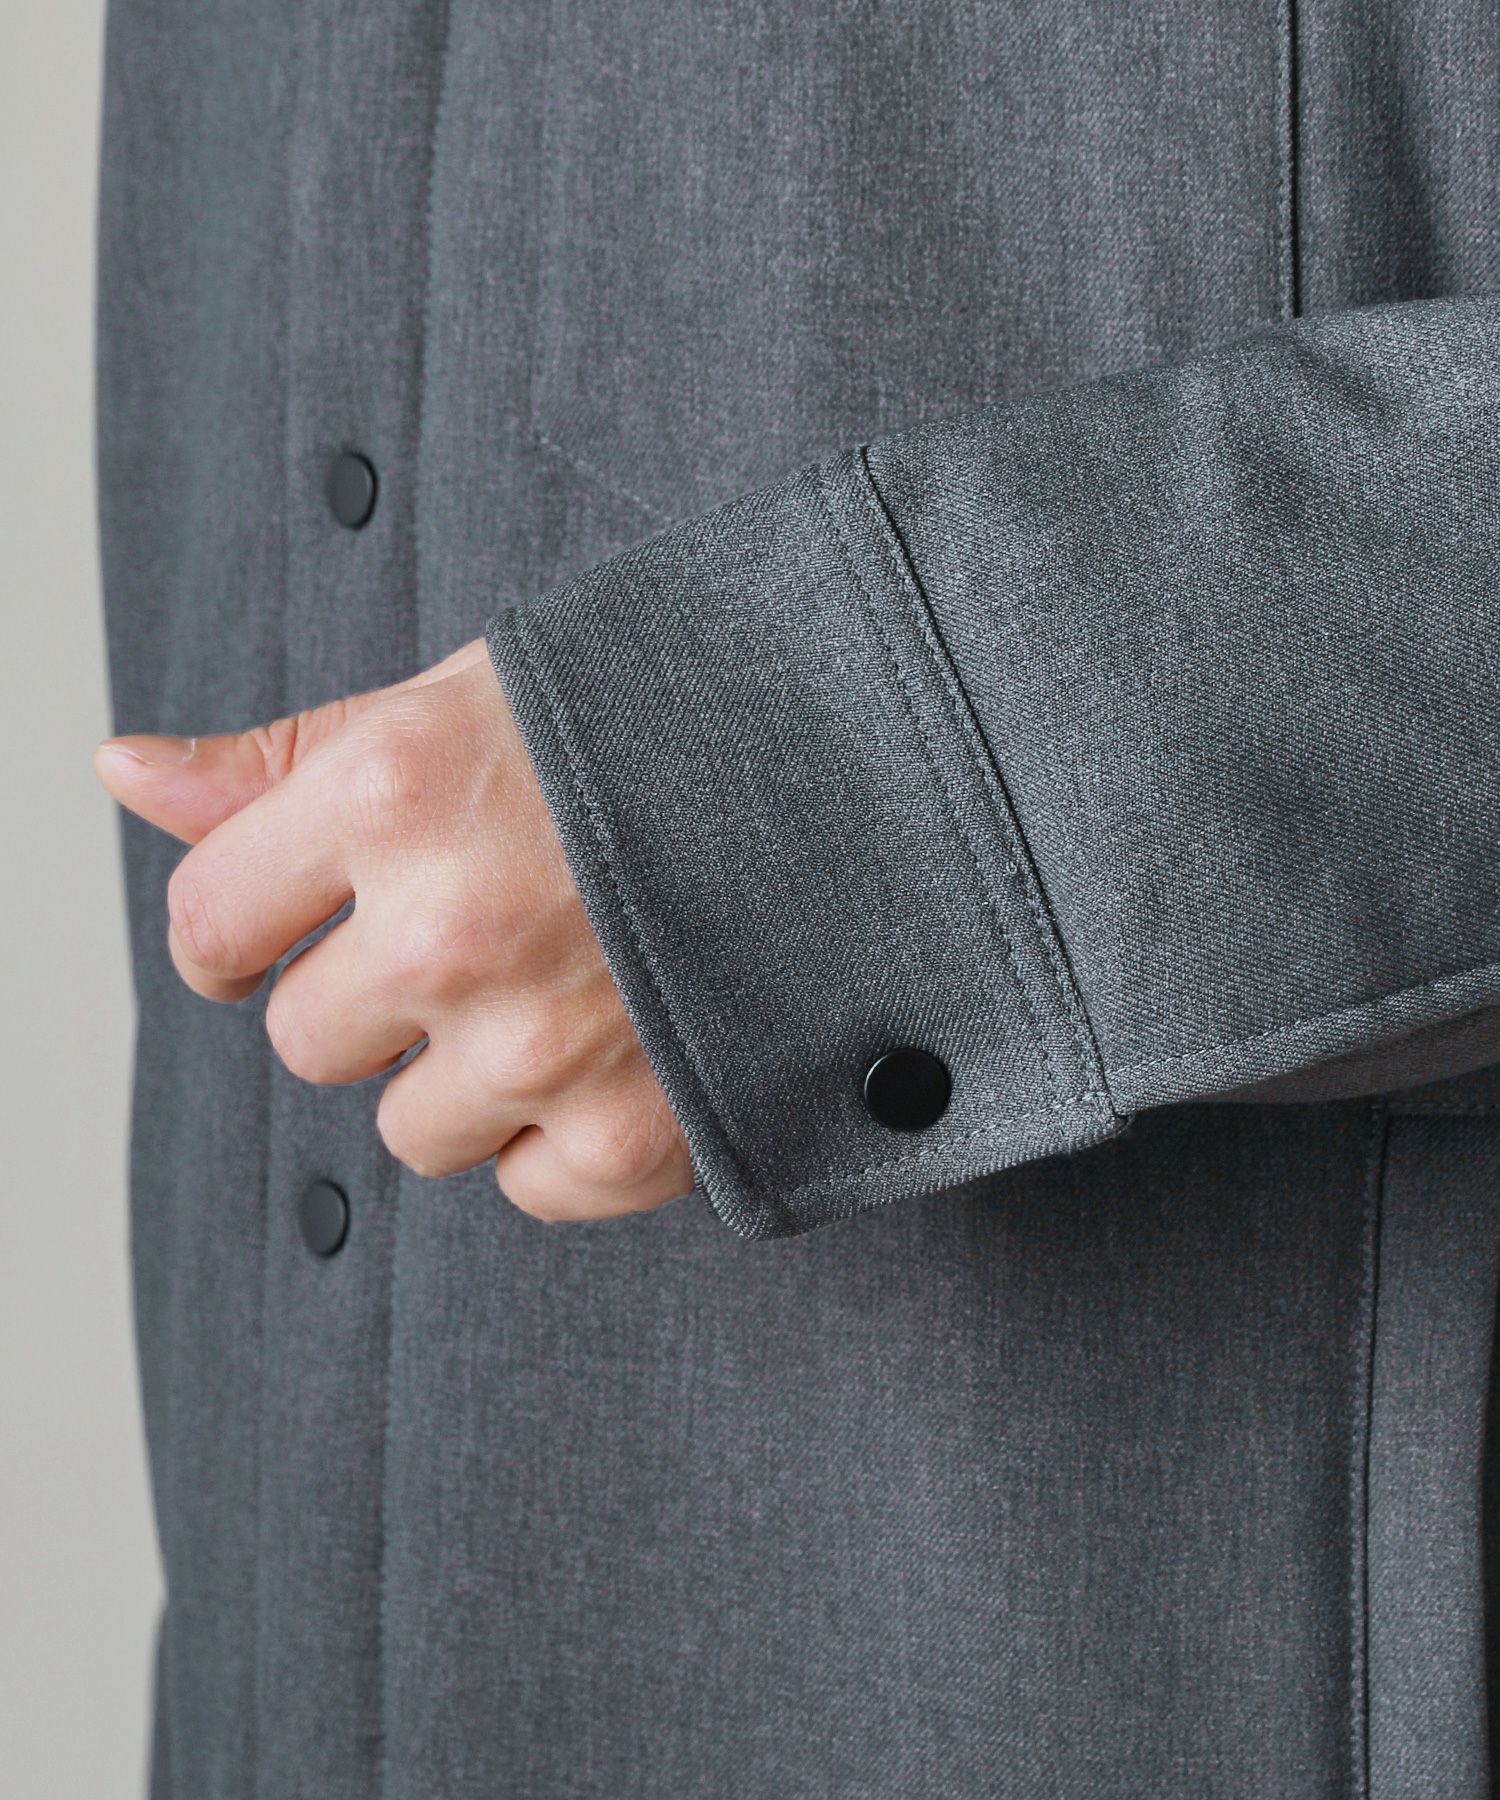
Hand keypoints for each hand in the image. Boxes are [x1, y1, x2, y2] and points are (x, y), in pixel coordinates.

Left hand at [94, 639, 693, 1221]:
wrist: (879, 772)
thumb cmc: (665, 715)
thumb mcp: (471, 694)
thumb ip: (289, 757)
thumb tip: (124, 773)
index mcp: (394, 791)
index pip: (212, 925)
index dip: (243, 931)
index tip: (285, 931)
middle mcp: (452, 927)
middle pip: (306, 1040)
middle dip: (370, 994)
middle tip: (482, 926)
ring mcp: (543, 1044)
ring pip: (412, 1127)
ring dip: (468, 1071)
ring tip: (570, 979)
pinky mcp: (635, 1134)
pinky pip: (530, 1185)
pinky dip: (568, 1135)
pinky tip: (630, 1040)